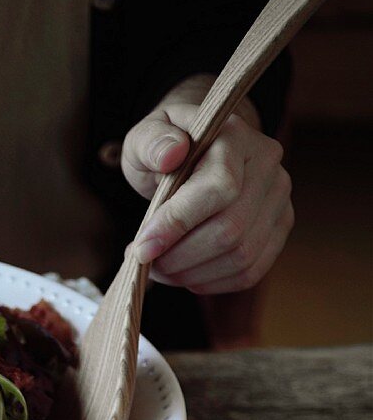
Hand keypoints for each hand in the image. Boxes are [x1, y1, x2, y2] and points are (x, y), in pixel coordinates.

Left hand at [120, 77, 293, 294]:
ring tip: (159, 268)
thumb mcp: (144, 137)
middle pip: (231, 229)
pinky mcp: (278, 227)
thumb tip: (170, 153)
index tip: (142, 248)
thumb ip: (151, 142)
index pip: (218, 188)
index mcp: (235, 138)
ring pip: (242, 255)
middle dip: (179, 256)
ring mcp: (279, 199)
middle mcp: (267, 166)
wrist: (195, 153)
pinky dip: (211, 282)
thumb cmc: (164, 148)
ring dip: (192, 273)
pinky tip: (183, 274)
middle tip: (146, 261)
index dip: (177, 224)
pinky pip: (250, 270)